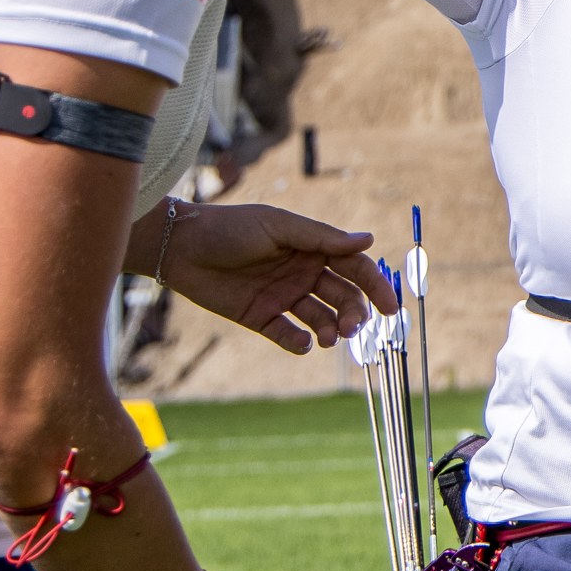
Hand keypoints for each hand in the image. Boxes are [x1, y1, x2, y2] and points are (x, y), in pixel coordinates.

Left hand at [156, 202, 397, 353]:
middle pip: (342, 296)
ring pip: (320, 317)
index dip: (375, 286)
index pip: (354, 268)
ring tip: (329, 337)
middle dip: (354, 313)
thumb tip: (368, 240)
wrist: (179, 247)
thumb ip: (321, 237)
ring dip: (331, 328)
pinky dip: (298, 341)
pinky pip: (287, 333)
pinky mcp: (261, 316)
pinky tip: (302, 343)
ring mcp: (283, 296)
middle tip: (353, 327)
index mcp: (312, 248)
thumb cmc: (230, 228)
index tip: (390, 307)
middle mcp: (303, 272)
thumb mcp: (278, 227)